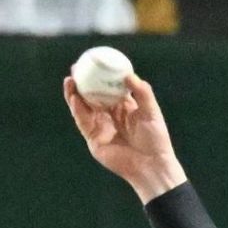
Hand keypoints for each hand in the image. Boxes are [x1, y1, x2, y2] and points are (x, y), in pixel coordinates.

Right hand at [63, 73, 186, 202]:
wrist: (152, 166)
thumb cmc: (156, 140)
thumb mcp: (151, 112)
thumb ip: (142, 92)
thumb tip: (128, 74)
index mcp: (123, 107)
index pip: (107, 87)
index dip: (98, 75)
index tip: (92, 61)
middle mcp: (110, 116)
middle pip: (91, 95)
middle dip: (81, 81)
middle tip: (75, 68)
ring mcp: (100, 127)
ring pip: (83, 107)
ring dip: (74, 93)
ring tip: (70, 80)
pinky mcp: (94, 139)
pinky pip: (82, 122)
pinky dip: (77, 109)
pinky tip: (74, 97)